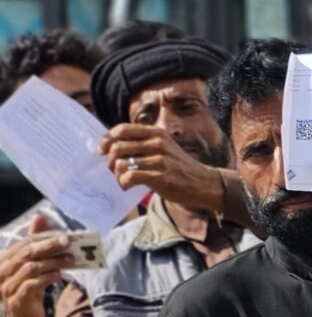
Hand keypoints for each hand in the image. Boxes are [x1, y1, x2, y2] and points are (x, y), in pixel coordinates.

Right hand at [0, 214, 69, 316]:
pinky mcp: (17, 299)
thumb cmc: (28, 286)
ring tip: (70, 259)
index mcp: (5, 259)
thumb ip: (36, 243)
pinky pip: (33, 284)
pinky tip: (60, 275)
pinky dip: (48, 277)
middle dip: (49, 246)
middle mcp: (3, 271)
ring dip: (53, 262)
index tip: (64, 235)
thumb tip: (40, 216)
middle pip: (27, 253)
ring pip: (31, 268)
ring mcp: (8, 286)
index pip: (24, 243)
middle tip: (68, 241)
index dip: (44, 237)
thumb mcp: (32, 264)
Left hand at [102, 125, 227, 212]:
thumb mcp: (164, 147)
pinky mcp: (161, 176)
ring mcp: (160, 159)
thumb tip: (110, 146)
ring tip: (123, 180)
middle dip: (109, 160)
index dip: (106, 140)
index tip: (102, 151)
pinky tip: (128, 186)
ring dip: (116, 174)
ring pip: (120, 163)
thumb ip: (143, 144)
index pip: (121, 130)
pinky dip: (123, 183)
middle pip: (117, 147)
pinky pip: (129, 176)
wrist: (204, 183)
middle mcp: (158, 143)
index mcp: (156, 133)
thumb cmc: (179, 167)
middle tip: (114, 170)